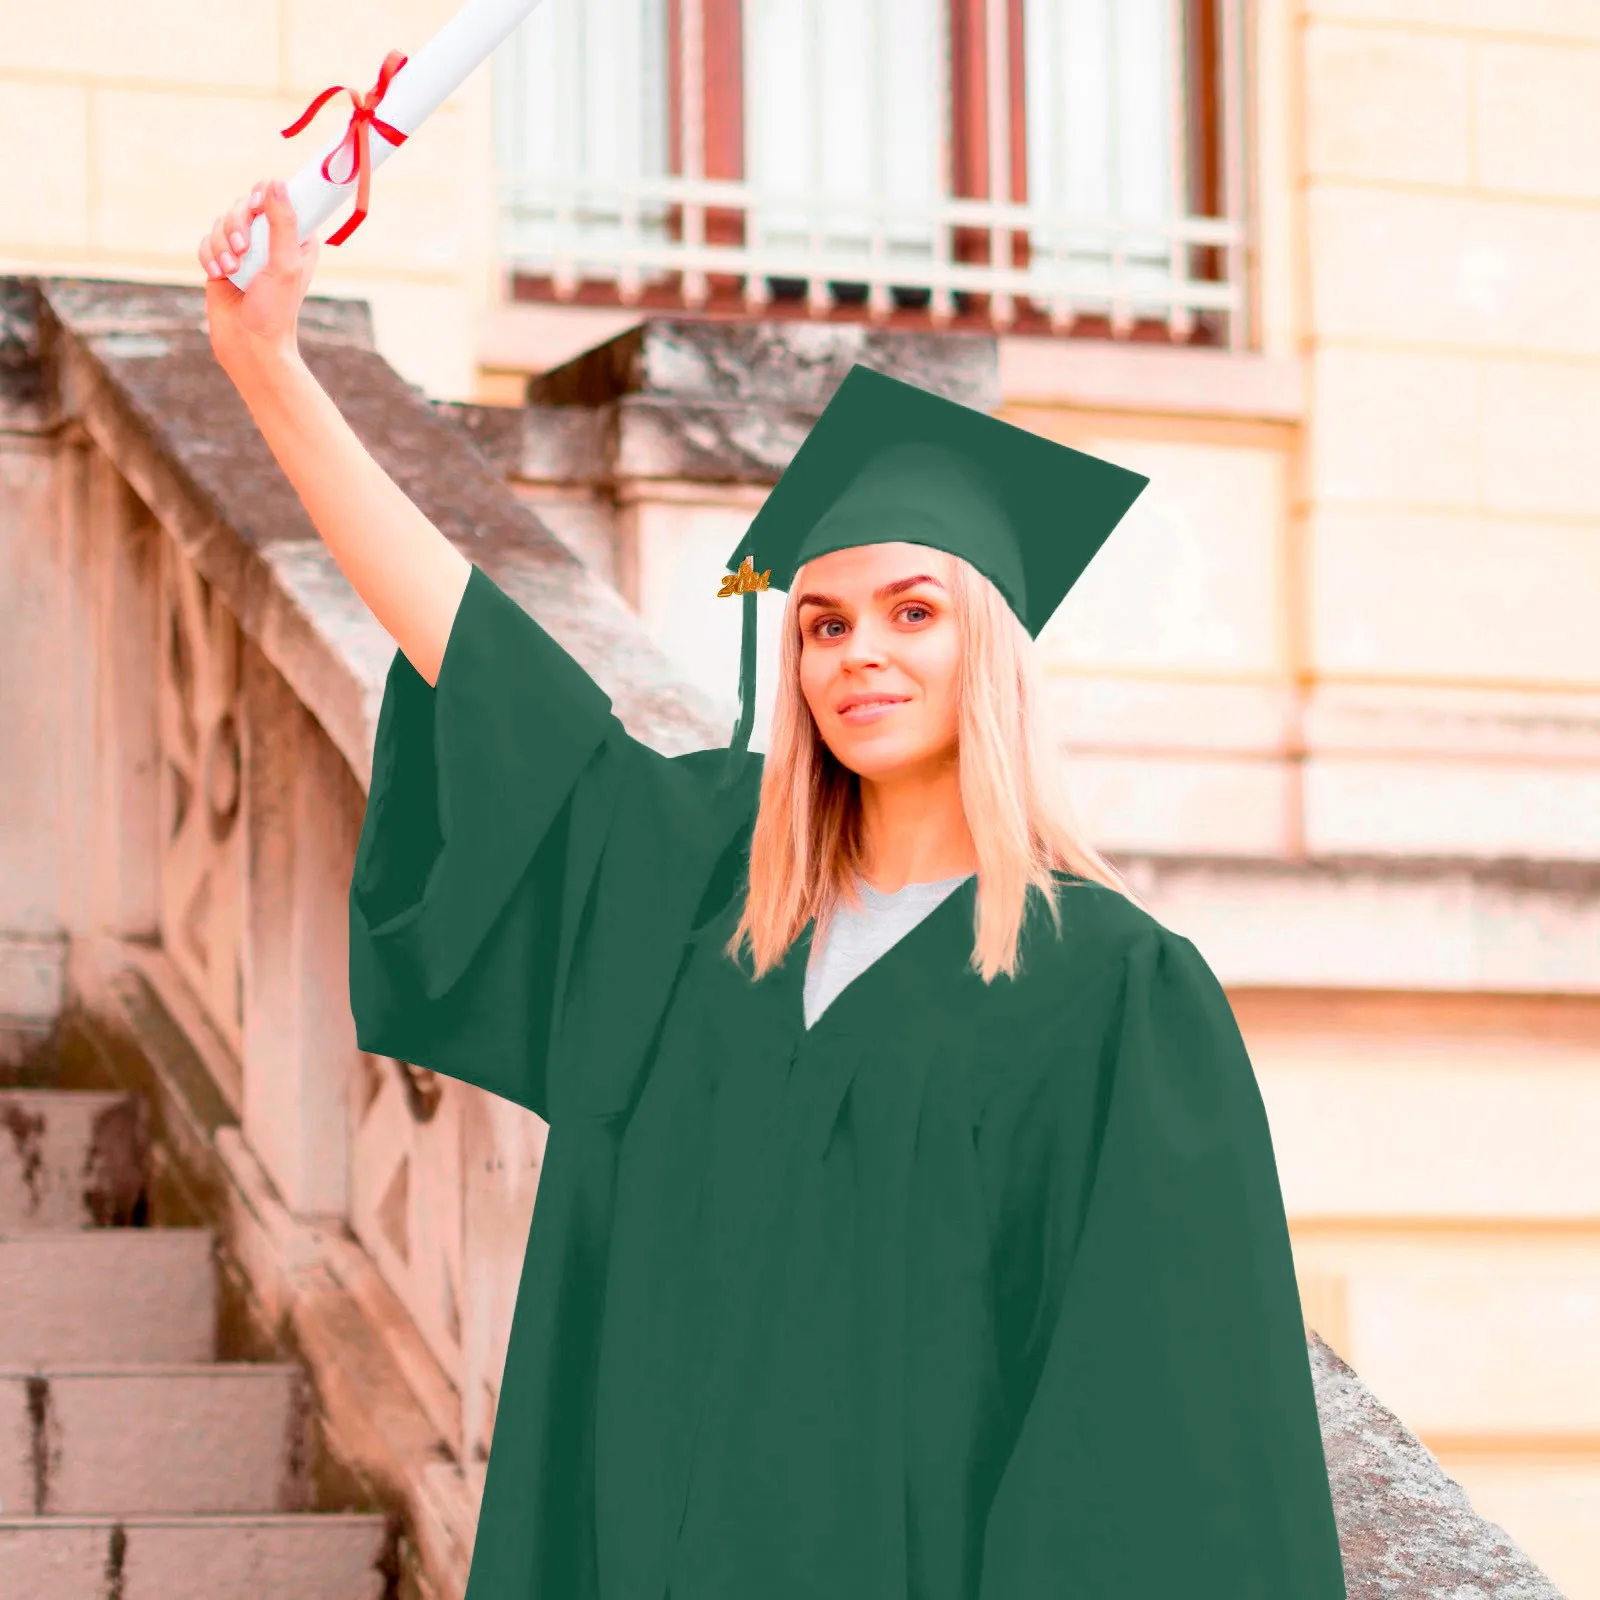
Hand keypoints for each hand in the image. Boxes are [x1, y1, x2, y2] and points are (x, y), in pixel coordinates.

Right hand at [198, 178, 321, 380]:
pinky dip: (210, 255)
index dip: (266, 195)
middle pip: (245, 203)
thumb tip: (275, 182)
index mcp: (297, 238)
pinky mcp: (223, 259)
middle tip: (243, 249)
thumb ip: (282, 223)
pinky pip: (207, 240)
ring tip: (231, 270)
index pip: (281, 196)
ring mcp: (246, 249)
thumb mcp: (286, 265)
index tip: (259, 207)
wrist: (248, 343)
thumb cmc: (275, 310)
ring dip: (223, 244)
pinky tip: (218, 274)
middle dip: (238, 224)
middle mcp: (272, 240)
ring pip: (223, 221)